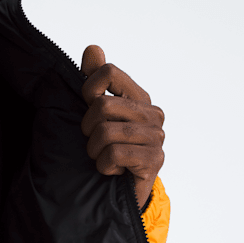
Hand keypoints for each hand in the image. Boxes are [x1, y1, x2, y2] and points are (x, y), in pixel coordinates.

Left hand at [80, 45, 164, 208]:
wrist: (117, 194)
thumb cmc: (106, 152)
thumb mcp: (95, 116)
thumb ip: (94, 81)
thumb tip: (93, 48)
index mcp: (139, 98)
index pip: (109, 73)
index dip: (88, 90)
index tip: (87, 109)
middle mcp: (152, 114)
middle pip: (102, 105)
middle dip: (88, 129)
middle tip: (95, 144)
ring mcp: (156, 137)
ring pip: (106, 132)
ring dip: (94, 151)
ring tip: (103, 159)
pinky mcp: (154, 160)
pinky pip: (114, 154)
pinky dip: (104, 166)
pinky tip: (113, 171)